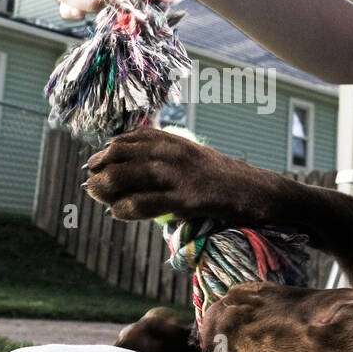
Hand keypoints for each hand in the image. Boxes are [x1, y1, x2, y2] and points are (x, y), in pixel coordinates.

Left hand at [83, 127, 287, 224]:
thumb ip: (170, 160)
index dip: (108, 149)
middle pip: (122, 155)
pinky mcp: (187, 199)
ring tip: (96, 197)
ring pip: (128, 176)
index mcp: (177, 141)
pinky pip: (145, 203)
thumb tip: (138, 168)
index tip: (96, 162)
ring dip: (105, 188)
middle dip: (100, 169)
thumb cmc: (228, 180)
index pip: (132, 137)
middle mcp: (175, 152)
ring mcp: (180, 175)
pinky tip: (117, 214)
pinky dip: (125, 209)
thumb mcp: (196, 160)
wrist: (262, 193)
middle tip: (90, 184)